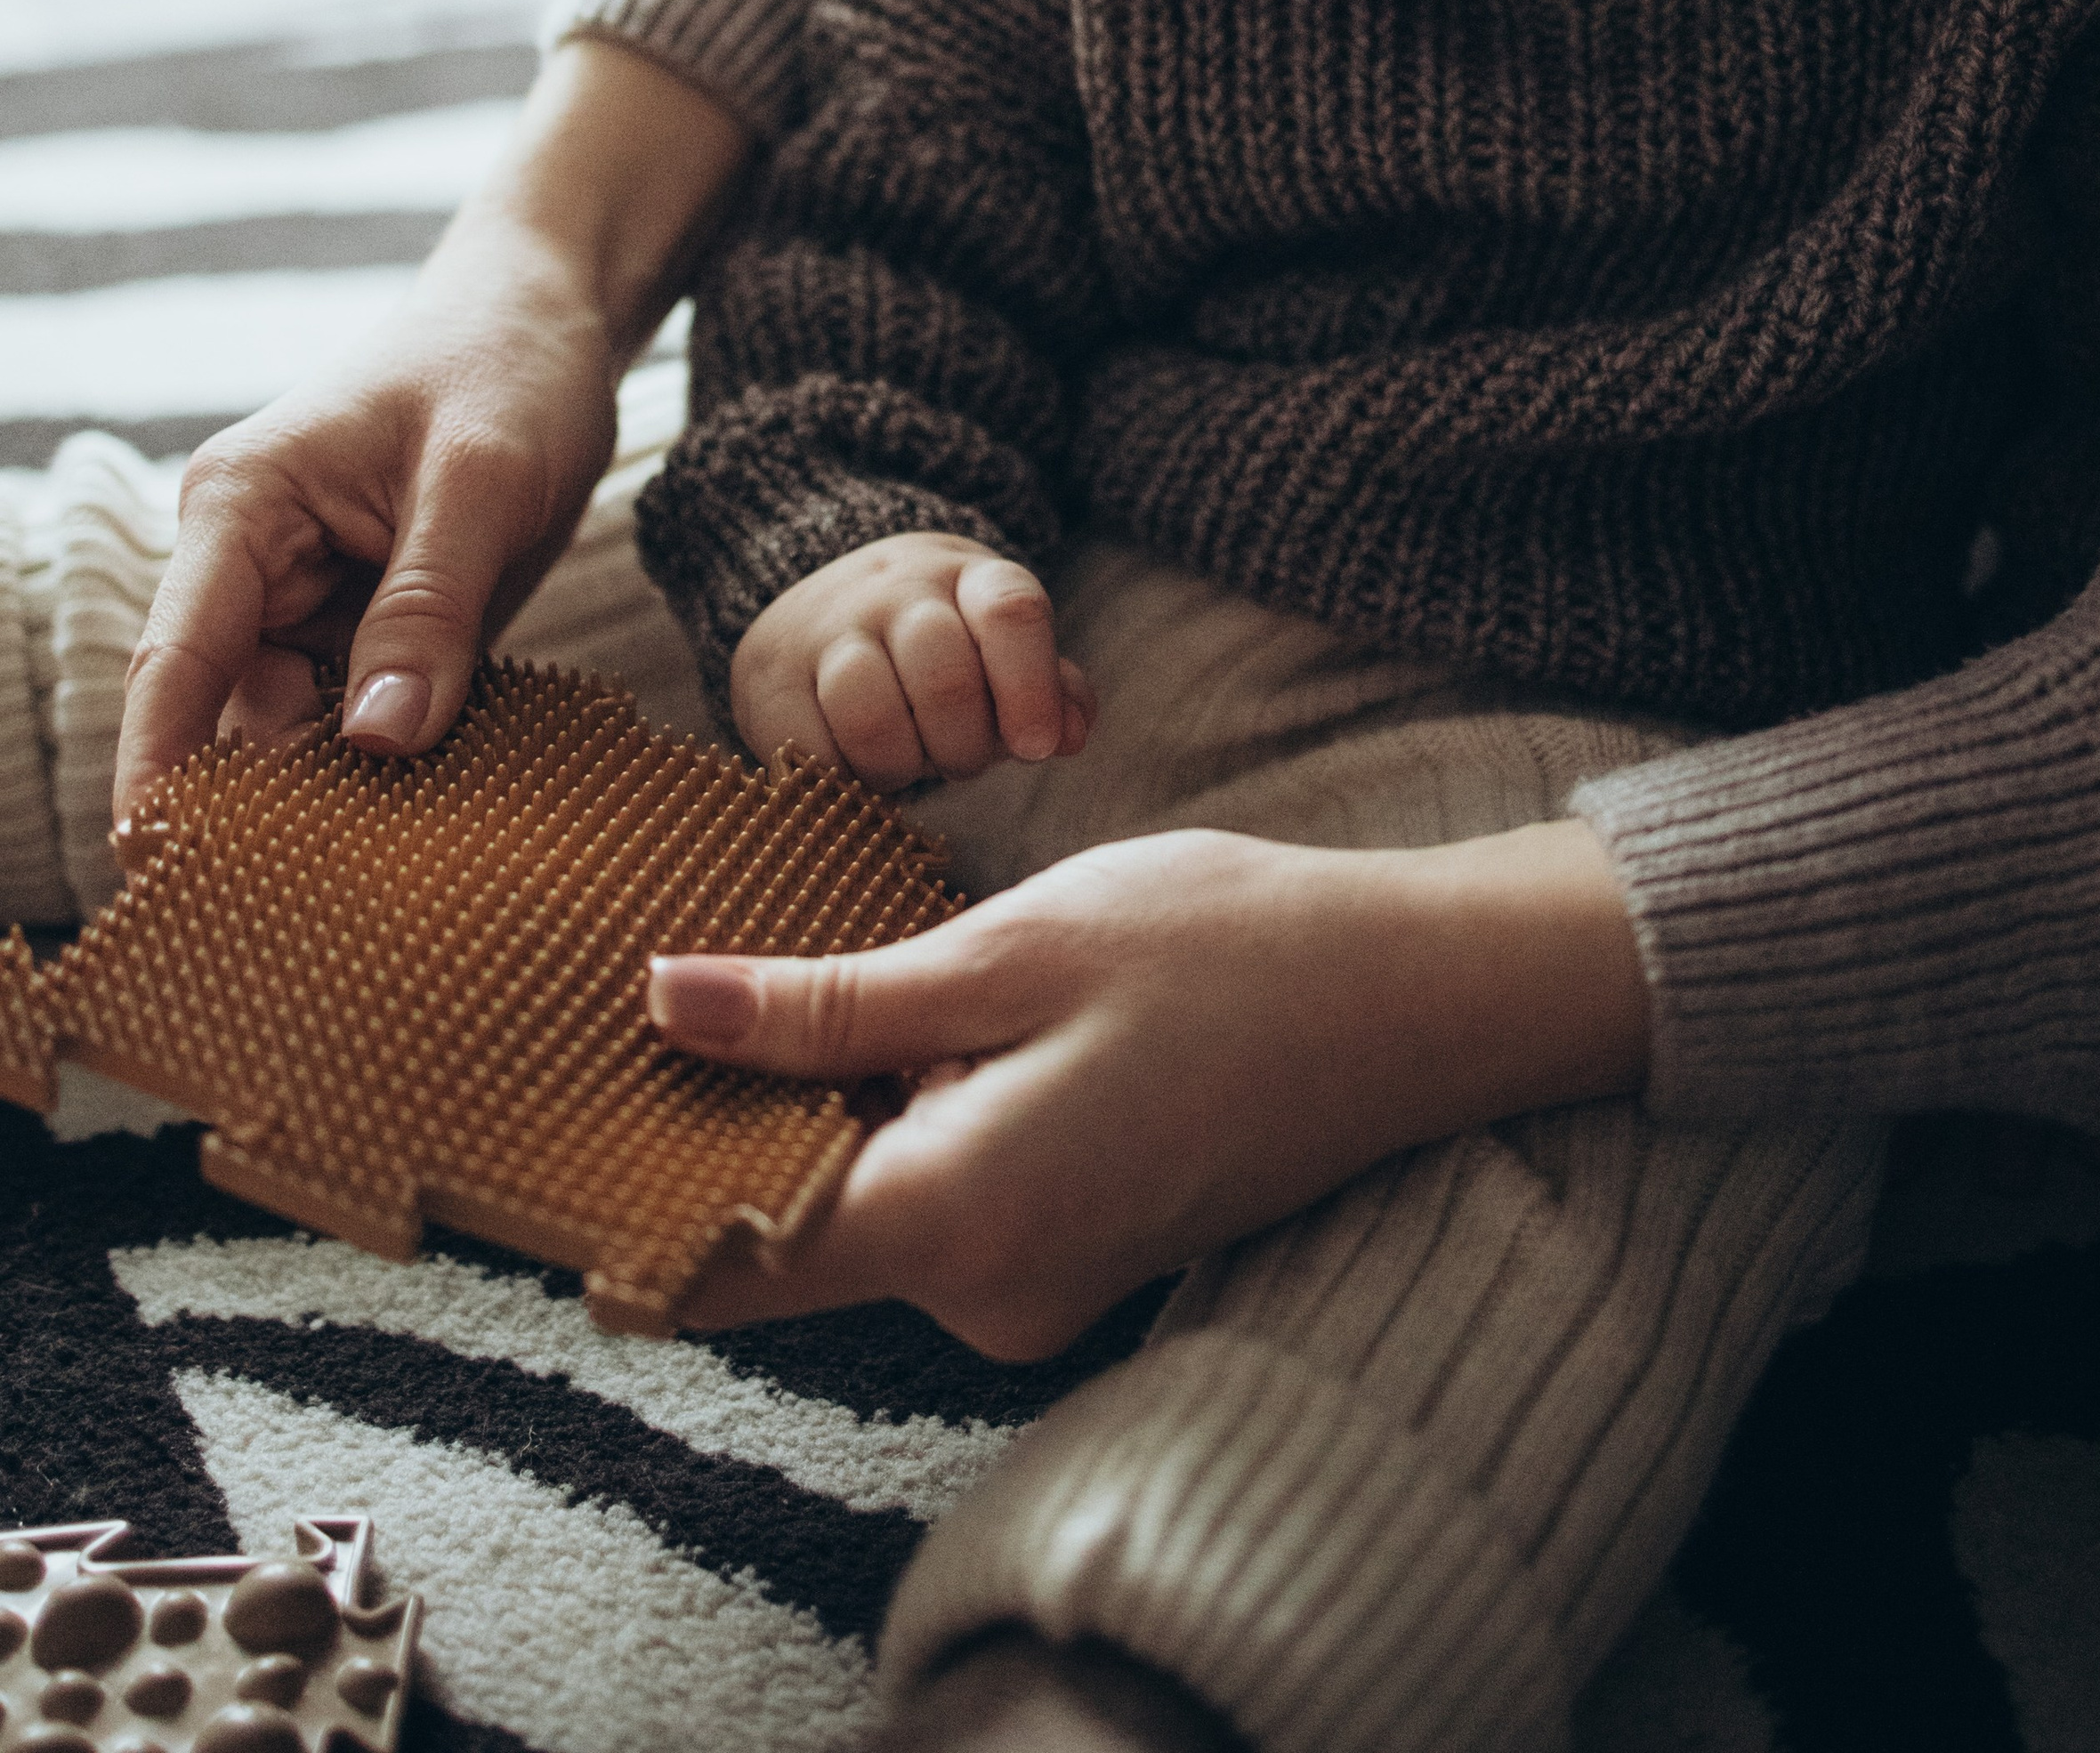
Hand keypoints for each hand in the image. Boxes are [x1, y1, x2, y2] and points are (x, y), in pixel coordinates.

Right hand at [113, 40, 745, 818]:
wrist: (553, 313)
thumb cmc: (507, 364)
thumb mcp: (483, 480)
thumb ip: (430, 609)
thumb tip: (378, 745)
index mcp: (242, 508)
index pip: (177, 661)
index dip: (161, 771)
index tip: (154, 867)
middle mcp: (251, 561)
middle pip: (232, 714)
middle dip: (273, 801)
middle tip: (339, 898)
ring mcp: (307, 597)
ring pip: (297, 729)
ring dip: (345, 790)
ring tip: (406, 864)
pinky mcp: (365, 623)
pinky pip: (359, 714)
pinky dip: (393, 759)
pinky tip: (440, 809)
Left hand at [648, 817, 1650, 1355]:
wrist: (1412, 1001)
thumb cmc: (1221, 952)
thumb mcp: (1008, 948)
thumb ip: (827, 1003)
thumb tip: (662, 1008)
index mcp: (957, 1219)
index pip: (726, 1266)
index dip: (623, 1200)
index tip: (546, 1116)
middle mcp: (986, 1292)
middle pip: (788, 1232)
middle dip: (719, 1123)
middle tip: (648, 987)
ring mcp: (1036, 1285)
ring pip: (866, 1202)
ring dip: (819, 1105)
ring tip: (780, 974)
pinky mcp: (1072, 1251)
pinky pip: (939, 1194)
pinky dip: (898, 1114)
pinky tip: (896, 1011)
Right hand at [734, 534, 1092, 785]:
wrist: (825, 607)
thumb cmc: (943, 652)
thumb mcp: (1003, 656)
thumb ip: (1051, 693)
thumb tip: (1069, 734)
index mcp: (970, 579)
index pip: (1011, 613)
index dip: (1030, 689)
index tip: (1036, 748)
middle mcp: (898, 590)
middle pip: (945, 677)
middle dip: (964, 747)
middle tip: (960, 760)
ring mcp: (827, 625)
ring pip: (871, 717)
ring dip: (901, 767)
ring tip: (906, 762)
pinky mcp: (769, 672)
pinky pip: (811, 751)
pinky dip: (842, 781)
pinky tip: (854, 766)